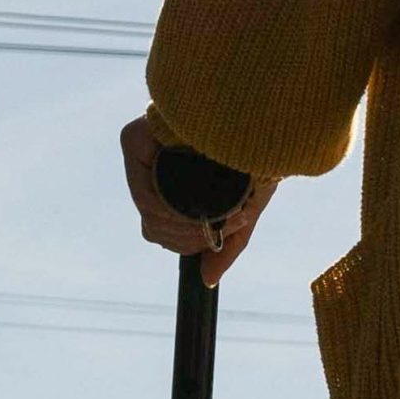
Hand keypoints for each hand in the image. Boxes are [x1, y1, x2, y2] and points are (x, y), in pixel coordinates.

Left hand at [120, 112, 272, 283]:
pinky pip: (143, 192)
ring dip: (184, 225)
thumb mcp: (248, 207)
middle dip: (187, 236)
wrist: (266, 119)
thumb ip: (228, 244)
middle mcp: (153, 162)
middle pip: (153, 224)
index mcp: (174, 178)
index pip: (159, 226)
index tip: (210, 240)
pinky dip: (169, 209)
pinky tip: (197, 206)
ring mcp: (140, 149)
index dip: (183, 242)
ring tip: (221, 214)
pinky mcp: (133, 138)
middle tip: (220, 227)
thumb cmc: (261, 155)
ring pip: (148, 213)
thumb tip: (208, 280)